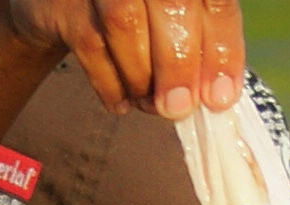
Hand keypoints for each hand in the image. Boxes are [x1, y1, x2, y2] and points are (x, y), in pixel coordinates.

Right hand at [6, 0, 243, 118]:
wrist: (67, 7)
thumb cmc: (139, 20)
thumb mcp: (176, 26)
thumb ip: (200, 51)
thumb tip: (217, 95)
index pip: (215, 0)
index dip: (222, 49)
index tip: (219, 97)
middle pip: (172, 4)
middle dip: (178, 67)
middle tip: (178, 108)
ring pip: (126, 22)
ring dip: (141, 76)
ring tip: (149, 103)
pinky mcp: (67, 4)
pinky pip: (92, 45)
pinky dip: (111, 84)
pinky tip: (121, 102)